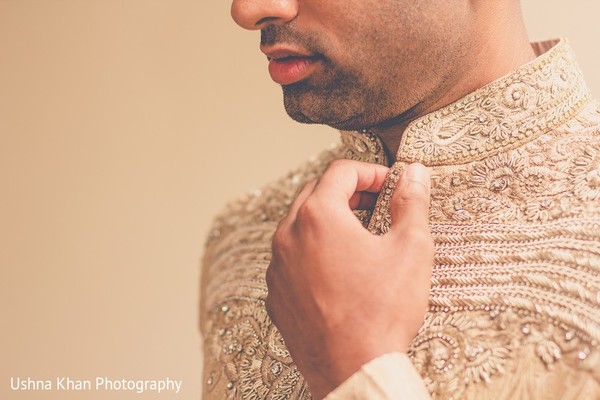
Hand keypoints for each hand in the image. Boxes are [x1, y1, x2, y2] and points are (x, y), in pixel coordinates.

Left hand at [265, 160, 433, 398]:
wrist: (353, 369)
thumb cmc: (381, 311)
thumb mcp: (410, 249)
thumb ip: (411, 203)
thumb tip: (414, 173)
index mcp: (318, 217)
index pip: (339, 172)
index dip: (369, 171)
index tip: (388, 183)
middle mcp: (287, 237)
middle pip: (314, 193)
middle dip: (345, 191)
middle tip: (373, 203)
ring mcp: (277, 268)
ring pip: (297, 226)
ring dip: (325, 220)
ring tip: (356, 235)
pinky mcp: (276, 295)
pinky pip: (289, 259)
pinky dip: (310, 252)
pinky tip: (336, 270)